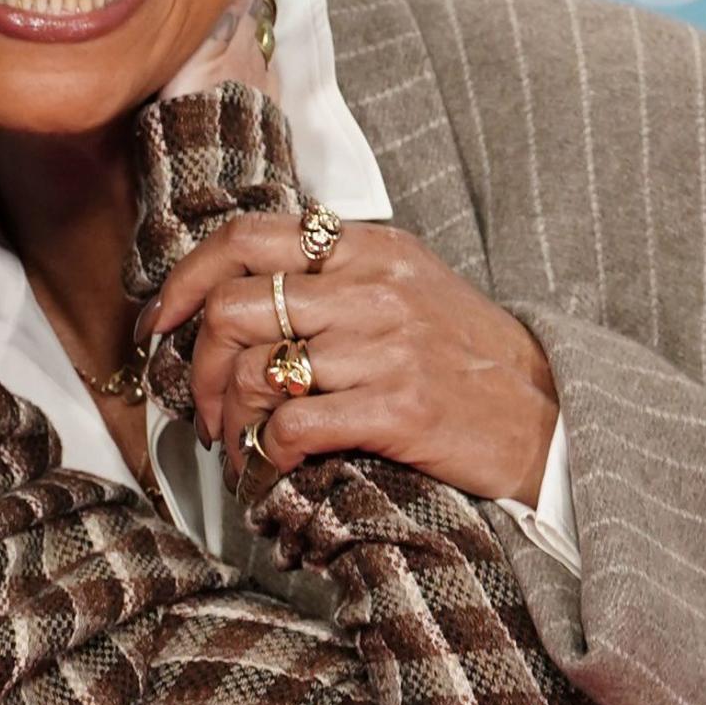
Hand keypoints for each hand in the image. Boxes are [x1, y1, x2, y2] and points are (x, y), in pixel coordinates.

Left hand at [143, 216, 558, 510]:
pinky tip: (277, 465)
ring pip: (256, 371)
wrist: (546, 416)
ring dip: (230, 420)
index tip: (160, 323)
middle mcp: (371, 287)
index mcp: (367, 247)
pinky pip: (292, 426)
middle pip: (234, 308)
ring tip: (239, 443)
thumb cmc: (464, 360)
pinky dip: (267, 453)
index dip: (184, 281)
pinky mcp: (397, 408)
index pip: (244, 239)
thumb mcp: (405, 286)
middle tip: (204, 408)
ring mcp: (385, 346)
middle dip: (198, 367)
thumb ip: (332, 275)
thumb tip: (239, 290)